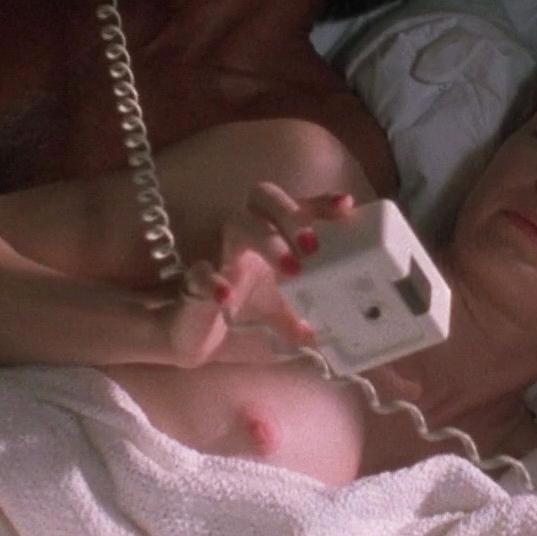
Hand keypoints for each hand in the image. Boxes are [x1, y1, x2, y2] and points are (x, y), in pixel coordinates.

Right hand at [147, 183, 356, 366]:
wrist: (190, 333)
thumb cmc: (241, 309)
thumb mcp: (282, 315)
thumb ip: (308, 320)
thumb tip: (335, 336)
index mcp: (274, 235)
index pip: (298, 207)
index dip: (321, 203)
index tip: (345, 206)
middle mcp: (247, 234)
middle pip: (266, 199)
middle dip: (293, 214)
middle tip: (315, 245)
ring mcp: (220, 253)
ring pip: (239, 225)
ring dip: (268, 240)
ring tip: (293, 268)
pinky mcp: (194, 280)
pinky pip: (200, 272)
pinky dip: (213, 281)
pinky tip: (226, 296)